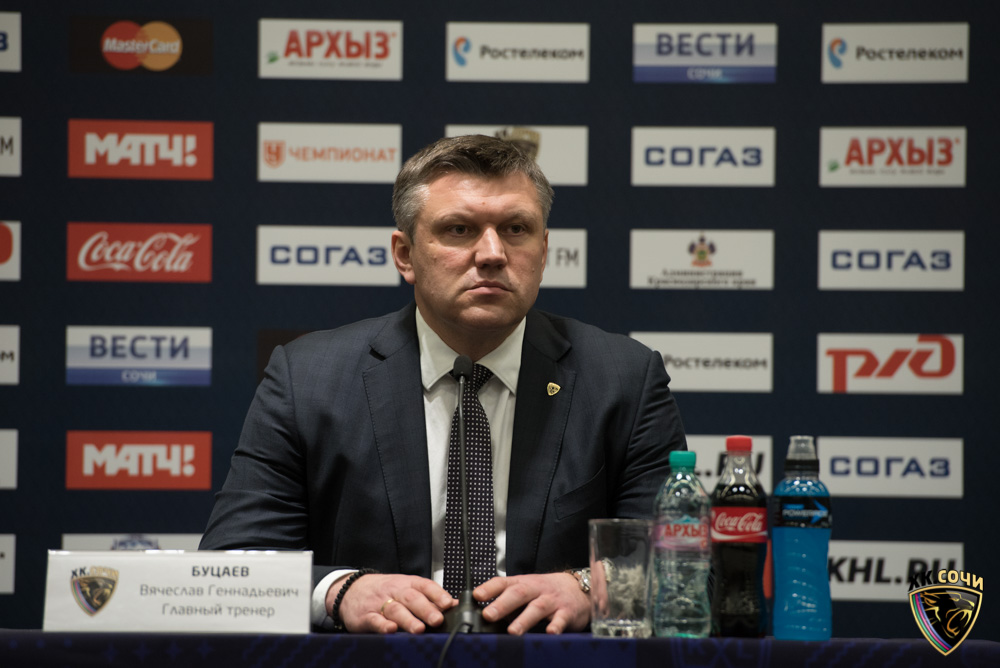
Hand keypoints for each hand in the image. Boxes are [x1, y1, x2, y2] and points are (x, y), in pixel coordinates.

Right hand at [328, 573, 456, 633]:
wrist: (352, 589)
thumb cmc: (385, 591)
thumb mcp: (406, 588)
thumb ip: (429, 597)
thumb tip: (454, 605)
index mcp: (407, 584)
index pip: (425, 586)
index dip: (437, 594)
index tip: (448, 604)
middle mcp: (395, 592)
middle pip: (412, 598)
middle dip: (426, 609)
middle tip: (437, 620)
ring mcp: (380, 603)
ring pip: (395, 610)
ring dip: (408, 620)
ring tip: (419, 629)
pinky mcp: (366, 616)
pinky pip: (375, 620)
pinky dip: (383, 625)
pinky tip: (391, 630)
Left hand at [474, 573, 589, 634]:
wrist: (577, 588)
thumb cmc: (545, 591)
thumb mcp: (524, 590)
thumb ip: (503, 600)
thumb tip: (475, 612)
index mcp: (522, 584)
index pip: (503, 582)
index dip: (489, 588)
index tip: (476, 596)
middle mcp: (536, 590)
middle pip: (518, 594)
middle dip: (502, 605)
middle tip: (488, 615)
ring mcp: (551, 601)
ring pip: (537, 608)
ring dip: (524, 620)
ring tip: (513, 631)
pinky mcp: (566, 612)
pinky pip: (561, 619)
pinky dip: (555, 626)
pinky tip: (550, 633)